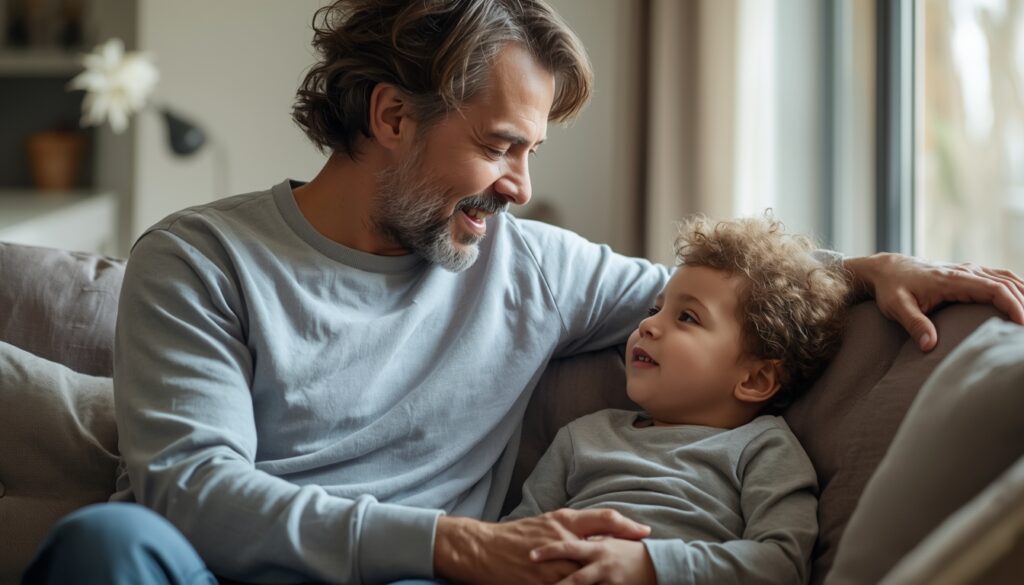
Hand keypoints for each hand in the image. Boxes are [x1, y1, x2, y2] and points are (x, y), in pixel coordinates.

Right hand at [434, 510, 650, 584]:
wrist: (484, 549)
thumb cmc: (518, 535)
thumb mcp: (548, 520)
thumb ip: (575, 525)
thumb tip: (601, 531)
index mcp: (564, 522)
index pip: (603, 519)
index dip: (626, 525)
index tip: (645, 533)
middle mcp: (563, 541)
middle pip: (601, 553)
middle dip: (622, 561)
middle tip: (643, 566)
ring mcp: (553, 566)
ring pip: (587, 576)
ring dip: (604, 581)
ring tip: (624, 583)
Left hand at [845, 253, 1023, 350]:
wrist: (887, 270)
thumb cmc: (891, 289)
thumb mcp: (896, 307)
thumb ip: (914, 324)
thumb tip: (929, 346)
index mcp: (952, 280)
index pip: (993, 289)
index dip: (1012, 305)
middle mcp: (965, 271)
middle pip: (1007, 284)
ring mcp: (969, 270)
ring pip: (1007, 278)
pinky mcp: (969, 273)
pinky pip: (1000, 278)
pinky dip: (1016, 288)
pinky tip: (1023, 301)